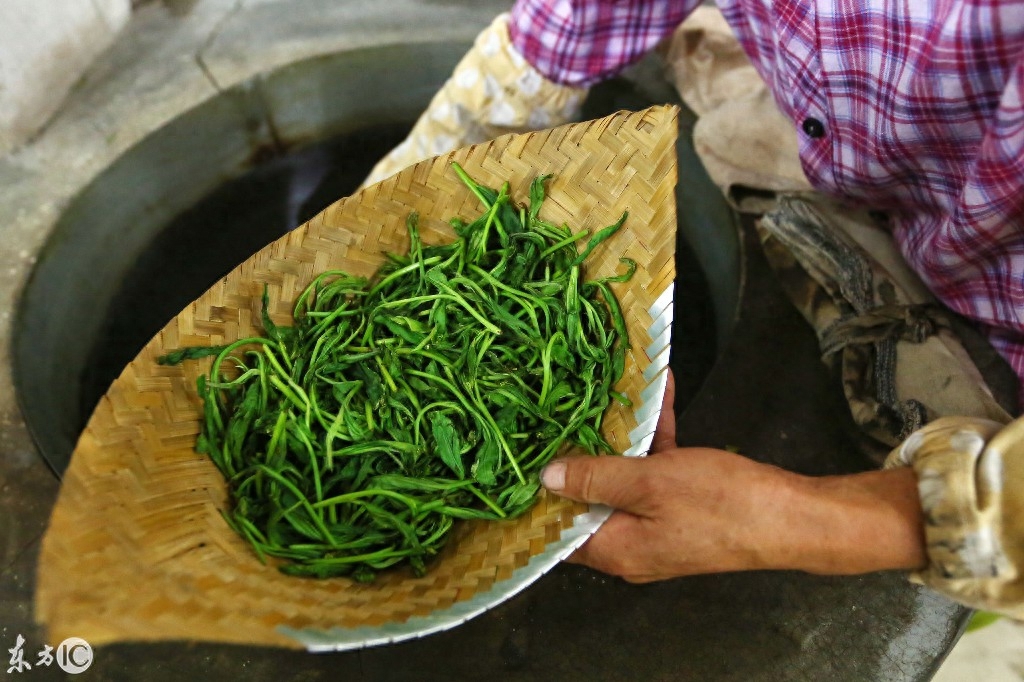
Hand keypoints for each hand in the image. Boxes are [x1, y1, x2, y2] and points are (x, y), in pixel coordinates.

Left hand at [540, 371, 927, 581]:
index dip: (537, 499)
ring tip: (605, 392)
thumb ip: (596, 478)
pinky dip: (657, 435)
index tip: (518, 462)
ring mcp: (659, 523)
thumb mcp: (650, 484)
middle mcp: (632, 542)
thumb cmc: (724, 505)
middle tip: (556, 414)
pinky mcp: (686, 504)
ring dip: (622, 435)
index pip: (558, 530)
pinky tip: (660, 392)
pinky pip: (659, 467)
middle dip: (579, 453)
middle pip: (590, 497)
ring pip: (626, 476)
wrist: (796, 518)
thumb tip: (546, 479)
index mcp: (616, 549)